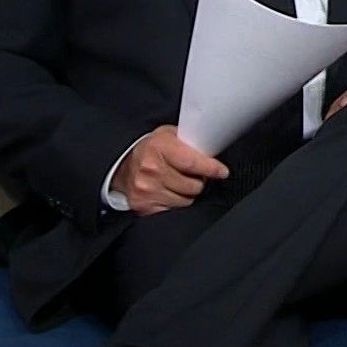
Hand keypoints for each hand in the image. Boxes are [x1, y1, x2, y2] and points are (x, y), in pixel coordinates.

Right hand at [112, 125, 228, 214]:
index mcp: (159, 147)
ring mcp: (147, 190)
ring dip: (188, 193)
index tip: (222, 172)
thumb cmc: (151, 149)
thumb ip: (189, 141)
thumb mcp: (168, 135)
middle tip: (193, 175)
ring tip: (179, 183)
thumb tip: (213, 150)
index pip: (192, 163)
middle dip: (199, 181)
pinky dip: (176, 203)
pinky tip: (171, 193)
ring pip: (187, 200)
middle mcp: (151, 169)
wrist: (124, 166)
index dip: (211, 169)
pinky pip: (175, 211)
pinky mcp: (144, 206)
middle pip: (193, 185)